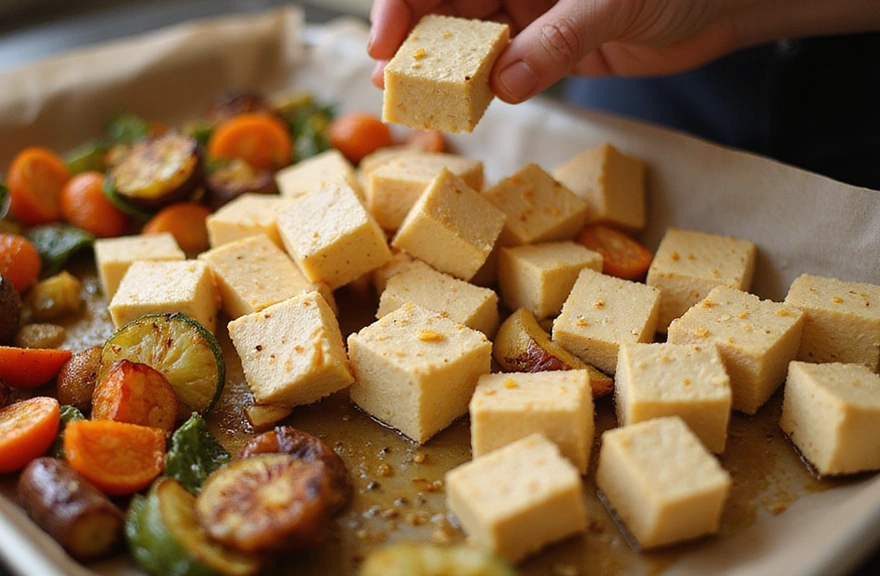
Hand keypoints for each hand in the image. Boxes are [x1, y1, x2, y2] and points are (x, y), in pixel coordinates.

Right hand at [368, 0, 879, 102]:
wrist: (727, 3)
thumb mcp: (615, 2)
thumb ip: (558, 39)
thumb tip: (505, 83)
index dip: (405, 2)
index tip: (385, 38)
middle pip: (447, 6)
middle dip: (414, 40)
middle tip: (389, 81)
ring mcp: (533, 13)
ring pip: (470, 41)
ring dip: (442, 71)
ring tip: (414, 101)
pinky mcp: (551, 48)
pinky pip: (505, 70)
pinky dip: (484, 89)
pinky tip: (464, 107)